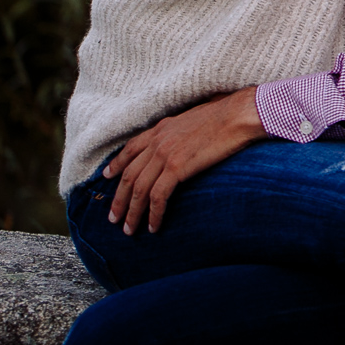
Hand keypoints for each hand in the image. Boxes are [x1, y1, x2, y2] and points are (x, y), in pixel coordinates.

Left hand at [104, 86, 263, 234]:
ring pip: (139, 190)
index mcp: (161, 128)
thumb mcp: (193, 118)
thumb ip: (179, 131)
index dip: (116, 165)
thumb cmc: (224, 116)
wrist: (238, 115)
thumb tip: (182, 140)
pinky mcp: (177, 167)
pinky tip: (154, 226)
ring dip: (132, 213)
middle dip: (118, 199)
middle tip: (113, 218)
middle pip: (129, 175)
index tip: (107, 177)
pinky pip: (158, 196)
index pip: (130, 149)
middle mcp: (158, 141)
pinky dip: (154, 214)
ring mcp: (165, 154)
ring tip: (129, 230)